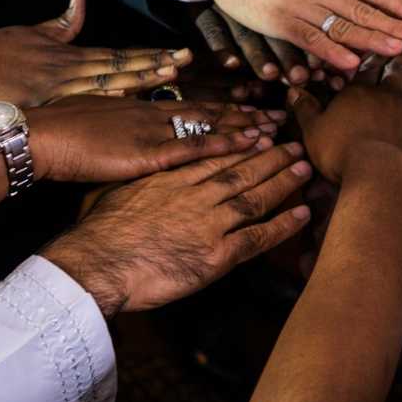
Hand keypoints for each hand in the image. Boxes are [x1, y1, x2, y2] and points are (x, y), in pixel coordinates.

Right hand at [0, 0, 190, 110]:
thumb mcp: (28, 34)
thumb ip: (59, 24)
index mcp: (66, 55)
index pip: (116, 57)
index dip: (148, 57)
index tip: (176, 56)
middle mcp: (67, 69)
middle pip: (120, 67)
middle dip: (156, 65)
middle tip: (189, 61)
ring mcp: (56, 86)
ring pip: (106, 81)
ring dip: (140, 79)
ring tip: (172, 75)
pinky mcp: (42, 102)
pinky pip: (81, 103)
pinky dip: (107, 101)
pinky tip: (130, 100)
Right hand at [25, 95, 285, 182]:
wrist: (40, 136)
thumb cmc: (58, 132)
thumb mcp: (92, 123)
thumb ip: (116, 126)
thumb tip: (123, 133)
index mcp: (139, 108)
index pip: (189, 106)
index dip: (221, 107)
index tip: (247, 105)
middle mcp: (153, 114)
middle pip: (208, 112)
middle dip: (243, 114)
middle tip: (276, 114)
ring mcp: (154, 131)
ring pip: (210, 125)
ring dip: (244, 127)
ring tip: (275, 128)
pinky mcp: (150, 152)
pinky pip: (195, 146)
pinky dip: (225, 143)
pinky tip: (250, 143)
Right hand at [40, 143, 313, 313]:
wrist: (97, 265)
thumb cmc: (96, 235)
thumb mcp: (109, 194)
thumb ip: (134, 185)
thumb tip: (138, 183)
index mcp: (168, 179)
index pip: (211, 157)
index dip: (238, 146)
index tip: (258, 135)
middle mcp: (194, 195)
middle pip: (240, 171)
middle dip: (269, 157)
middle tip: (293, 145)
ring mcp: (208, 223)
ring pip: (254, 197)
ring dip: (283, 182)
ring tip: (305, 169)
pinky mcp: (217, 255)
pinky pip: (257, 237)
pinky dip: (282, 226)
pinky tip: (302, 215)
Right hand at [183, 0, 401, 72]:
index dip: (401, 5)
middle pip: (364, 10)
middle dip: (396, 27)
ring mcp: (299, 4)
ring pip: (341, 26)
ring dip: (371, 40)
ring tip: (398, 51)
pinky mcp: (278, 21)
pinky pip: (309, 39)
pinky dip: (330, 52)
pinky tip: (350, 63)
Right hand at [288, 51, 401, 183]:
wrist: (380, 176)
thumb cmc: (343, 156)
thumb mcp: (314, 132)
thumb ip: (305, 109)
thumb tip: (292, 89)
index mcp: (361, 91)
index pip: (368, 64)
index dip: (375, 51)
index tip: (382, 38)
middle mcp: (390, 92)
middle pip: (399, 67)